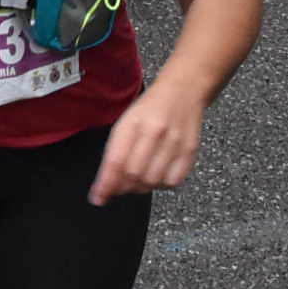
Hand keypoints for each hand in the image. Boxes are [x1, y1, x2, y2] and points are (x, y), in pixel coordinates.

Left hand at [90, 81, 204, 201]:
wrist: (183, 91)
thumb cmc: (150, 109)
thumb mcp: (127, 122)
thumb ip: (115, 152)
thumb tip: (106, 185)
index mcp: (133, 123)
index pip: (116, 161)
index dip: (105, 184)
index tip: (97, 197)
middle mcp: (155, 132)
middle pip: (134, 174)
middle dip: (122, 187)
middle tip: (118, 187)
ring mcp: (175, 142)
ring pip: (153, 181)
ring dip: (140, 188)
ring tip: (136, 181)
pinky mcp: (190, 151)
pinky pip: (173, 181)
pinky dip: (160, 185)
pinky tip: (156, 177)